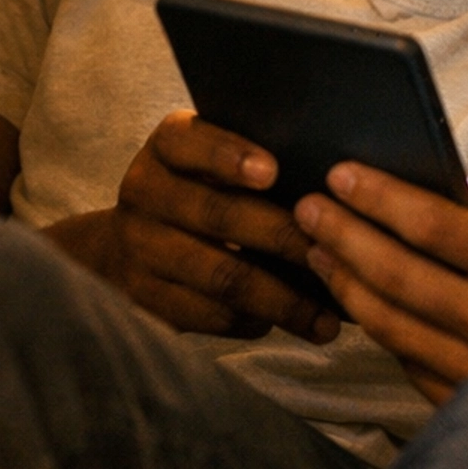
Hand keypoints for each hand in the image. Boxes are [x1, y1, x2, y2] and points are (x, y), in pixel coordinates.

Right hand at [45, 110, 340, 343]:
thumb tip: (340, 181)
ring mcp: (139, 247)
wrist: (127, 240)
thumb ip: (258, 158)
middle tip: (332, 252)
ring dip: (280, 299)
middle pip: (218, 215)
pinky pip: (207, 314)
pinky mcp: (143, 298)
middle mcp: (146, 191)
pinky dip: (255, 322)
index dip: (229, 156)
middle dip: (282, 236)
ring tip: (328, 318)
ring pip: (220, 276)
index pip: (191, 142)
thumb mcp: (214, 157)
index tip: (273, 172)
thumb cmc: (202, 188)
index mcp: (168, 146)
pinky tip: (294, 326)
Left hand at [295, 170, 467, 404]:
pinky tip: (353, 297)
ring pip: (390, 324)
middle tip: (307, 206)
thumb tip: (458, 184)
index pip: (438, 227)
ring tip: (317, 248)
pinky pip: (406, 361)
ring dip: (344, 281)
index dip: (382, 197)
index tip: (342, 174)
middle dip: (344, 234)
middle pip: (399, 275)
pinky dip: (375, 326)